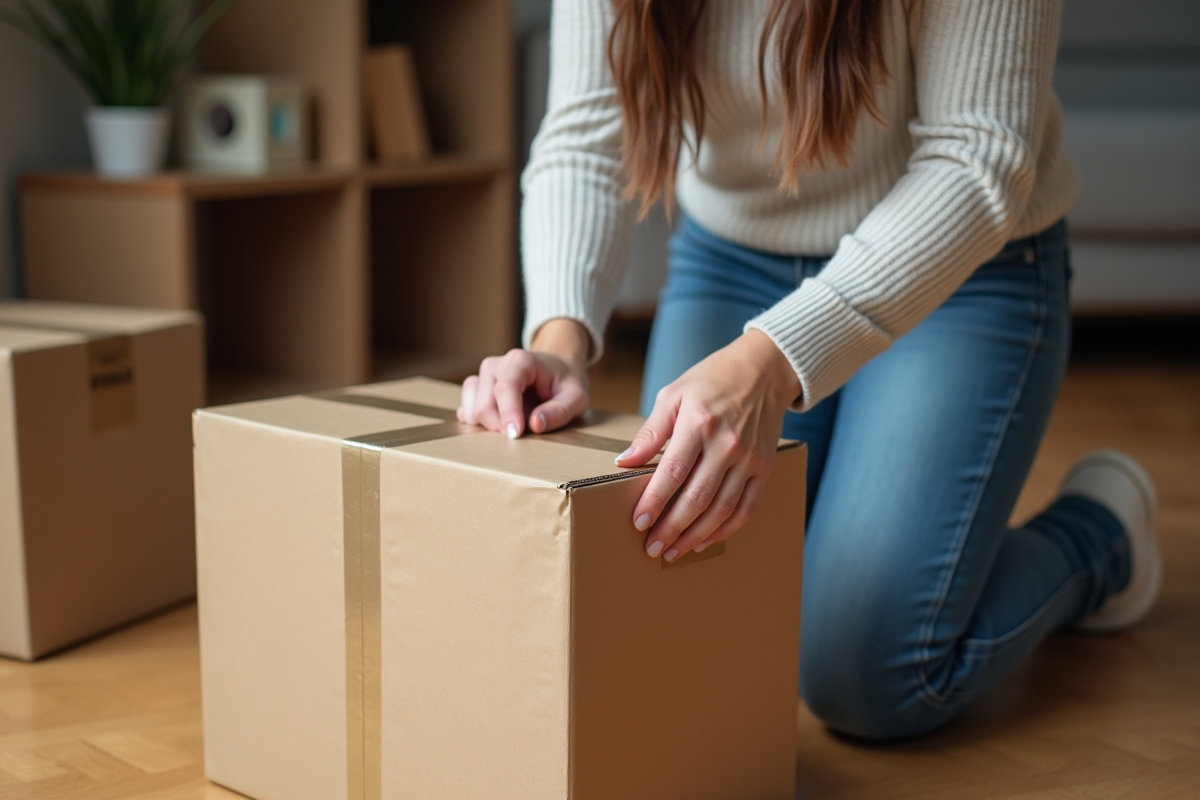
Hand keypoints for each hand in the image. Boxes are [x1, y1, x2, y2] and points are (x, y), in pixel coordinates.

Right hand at [458, 318, 591, 436]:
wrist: (556, 367)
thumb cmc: (566, 381)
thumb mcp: (576, 397)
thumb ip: (559, 411)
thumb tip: (535, 424)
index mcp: (520, 361)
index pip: (505, 387)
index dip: (508, 414)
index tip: (515, 435)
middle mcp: (495, 365)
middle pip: (484, 404)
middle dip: (500, 426)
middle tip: (522, 434)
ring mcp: (482, 377)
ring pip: (471, 409)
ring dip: (489, 426)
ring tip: (513, 425)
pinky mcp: (476, 389)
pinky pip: (466, 410)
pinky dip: (478, 423)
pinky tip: (498, 424)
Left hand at [615, 330, 800, 561]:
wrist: (764, 370)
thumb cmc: (712, 380)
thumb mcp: (674, 395)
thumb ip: (650, 432)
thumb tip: (624, 462)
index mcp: (699, 423)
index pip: (673, 472)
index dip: (654, 502)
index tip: (638, 523)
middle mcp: (727, 444)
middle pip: (697, 498)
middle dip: (672, 529)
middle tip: (652, 548)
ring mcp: (749, 459)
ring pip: (722, 509)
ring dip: (696, 536)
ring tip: (674, 552)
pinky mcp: (764, 467)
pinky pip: (746, 508)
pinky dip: (726, 530)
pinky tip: (705, 540)